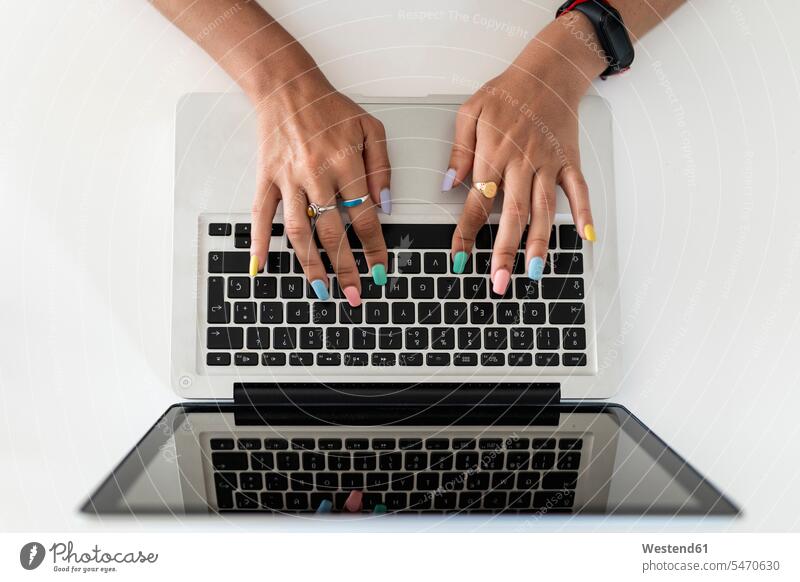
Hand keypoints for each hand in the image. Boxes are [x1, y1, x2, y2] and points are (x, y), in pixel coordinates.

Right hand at [249, 74, 391, 304]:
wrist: (288, 87)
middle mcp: (316, 174)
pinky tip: (260, 266)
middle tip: (354, 295)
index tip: (379, 270)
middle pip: (333, 232)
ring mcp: (288, 179)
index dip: (373, 248)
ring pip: (298, 231)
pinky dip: (258, 242)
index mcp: (345, 163)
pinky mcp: (266, 178)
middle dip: (346, 269)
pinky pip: (261, 214)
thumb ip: (382, 167)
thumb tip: (386, 205)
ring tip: (320, 290)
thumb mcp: (371, 128)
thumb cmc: (331, 108)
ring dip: (310, 265)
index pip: (364, 217)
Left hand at [443, 15, 605, 292]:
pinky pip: (578, 190)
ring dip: (540, 243)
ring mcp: (548, 164)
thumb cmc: (507, 93)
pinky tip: (586, 237)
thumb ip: (459, 149)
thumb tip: (449, 183)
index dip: (465, 233)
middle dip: (504, 251)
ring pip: (544, 209)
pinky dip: (584, 213)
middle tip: (499, 281)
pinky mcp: (569, 161)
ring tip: (535, 273)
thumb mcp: (471, 111)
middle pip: (512, 213)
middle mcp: (522, 163)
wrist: (547, 72)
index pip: (476, 202)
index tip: (459, 260)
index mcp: (494, 154)